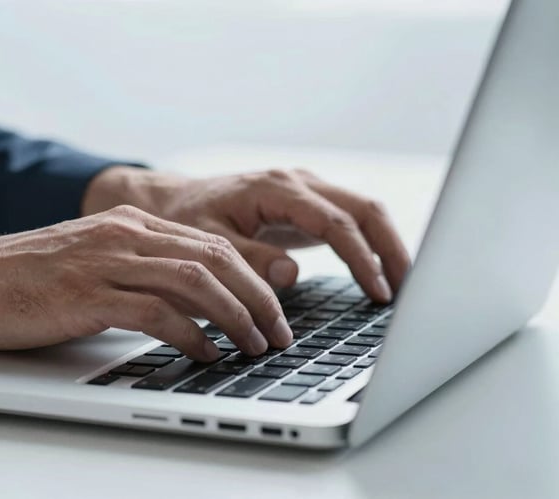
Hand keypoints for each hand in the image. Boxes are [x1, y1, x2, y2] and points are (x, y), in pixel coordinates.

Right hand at [0, 206, 292, 359]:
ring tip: (254, 346)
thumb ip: (142, 270)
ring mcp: (106, 262)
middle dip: (259, 299)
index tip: (273, 309)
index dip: (253, 278)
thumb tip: (194, 302)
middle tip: (278, 333)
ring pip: (196, 282)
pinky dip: (192, 335)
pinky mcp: (87, 295)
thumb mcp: (94, 261)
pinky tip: (206, 354)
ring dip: (236, 317)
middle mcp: (126, 235)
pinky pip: (157, 313)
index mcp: (131, 224)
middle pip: (216, 259)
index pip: (213, 245)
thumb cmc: (27, 279)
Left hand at [83, 167, 410, 301]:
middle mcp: (298, 182)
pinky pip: (349, 220)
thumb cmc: (187, 220)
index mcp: (276, 189)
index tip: (377, 292)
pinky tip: (379, 272)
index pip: (335, 222)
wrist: (174, 202)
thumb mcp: (209, 243)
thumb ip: (249, 258)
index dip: (361, 258)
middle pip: (364, 208)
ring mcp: (305, 190)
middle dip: (391, 248)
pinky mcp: (306, 205)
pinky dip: (370, 243)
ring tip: (403, 285)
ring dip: (387, 245)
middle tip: (408, 290)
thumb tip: (291, 274)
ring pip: (364, 210)